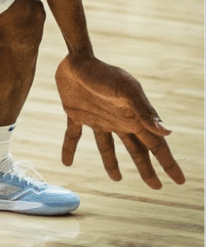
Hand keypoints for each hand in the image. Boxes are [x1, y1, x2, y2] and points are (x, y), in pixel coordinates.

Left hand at [55, 55, 184, 188]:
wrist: (76, 60)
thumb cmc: (104, 73)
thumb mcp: (126, 90)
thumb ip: (144, 111)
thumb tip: (166, 132)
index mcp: (133, 116)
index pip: (156, 144)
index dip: (168, 162)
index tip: (180, 180)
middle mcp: (117, 120)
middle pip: (136, 150)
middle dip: (146, 168)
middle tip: (155, 186)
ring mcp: (97, 118)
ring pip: (106, 147)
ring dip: (111, 163)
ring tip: (115, 178)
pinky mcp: (77, 114)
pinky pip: (73, 136)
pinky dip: (70, 148)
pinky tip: (66, 161)